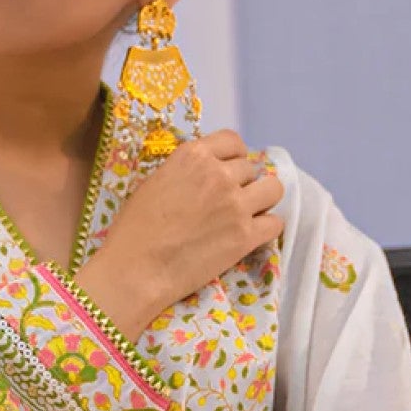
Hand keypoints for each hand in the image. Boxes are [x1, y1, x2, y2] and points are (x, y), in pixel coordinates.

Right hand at [75, 131, 284, 335]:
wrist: (136, 269)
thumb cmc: (134, 229)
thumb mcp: (155, 182)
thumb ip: (185, 172)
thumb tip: (204, 174)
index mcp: (193, 156)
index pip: (232, 141)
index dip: (234, 156)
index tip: (230, 170)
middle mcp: (219, 174)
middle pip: (250, 168)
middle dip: (243, 183)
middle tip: (228, 203)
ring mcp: (236, 205)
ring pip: (273, 189)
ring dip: (263, 200)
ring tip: (248, 214)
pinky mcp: (245, 236)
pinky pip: (275, 223)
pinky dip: (267, 228)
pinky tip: (252, 235)